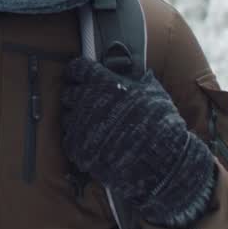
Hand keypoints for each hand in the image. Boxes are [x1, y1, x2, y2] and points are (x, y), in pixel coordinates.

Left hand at [61, 58, 215, 228]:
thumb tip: (128, 73)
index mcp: (104, 82)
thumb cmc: (161, 122)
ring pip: (66, 117)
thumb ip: (134, 79)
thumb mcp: (152, 91)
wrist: (161, 160)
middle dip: (75, 95)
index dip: (77, 71)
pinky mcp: (79, 149)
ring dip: (76, 118)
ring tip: (90, 123)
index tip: (78, 74)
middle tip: (86, 100)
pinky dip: (78, 140)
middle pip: (68, 93)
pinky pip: (69, 140)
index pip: (78, 69)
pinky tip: (91, 142)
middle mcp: (87, 101)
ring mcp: (81, 126)